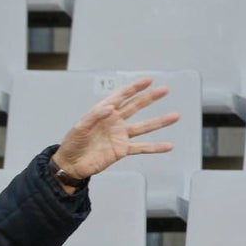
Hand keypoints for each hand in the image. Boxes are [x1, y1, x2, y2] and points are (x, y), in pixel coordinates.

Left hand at [52, 77, 179, 184]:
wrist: (71, 164)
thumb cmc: (72, 144)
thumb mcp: (79, 128)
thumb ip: (94, 116)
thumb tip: (110, 108)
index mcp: (103, 112)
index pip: (121, 96)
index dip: (134, 88)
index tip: (148, 80)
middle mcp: (114, 122)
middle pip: (135, 106)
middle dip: (150, 98)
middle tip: (165, 90)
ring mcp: (120, 136)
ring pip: (143, 127)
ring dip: (159, 122)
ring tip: (175, 116)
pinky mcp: (121, 150)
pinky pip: (141, 147)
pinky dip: (155, 147)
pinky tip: (168, 146)